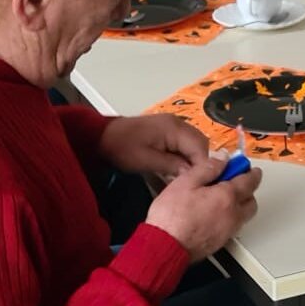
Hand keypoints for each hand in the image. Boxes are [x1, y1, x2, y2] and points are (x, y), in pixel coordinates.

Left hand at [98, 114, 213, 179]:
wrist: (102, 136)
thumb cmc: (123, 148)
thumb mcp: (147, 161)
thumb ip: (173, 166)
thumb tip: (193, 174)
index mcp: (174, 128)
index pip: (200, 147)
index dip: (202, 165)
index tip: (200, 182)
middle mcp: (178, 123)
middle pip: (200, 143)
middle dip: (199, 162)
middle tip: (194, 181)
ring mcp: (173, 124)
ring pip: (194, 142)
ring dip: (193, 158)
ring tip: (188, 176)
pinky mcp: (167, 129)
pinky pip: (184, 141)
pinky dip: (185, 153)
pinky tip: (179, 167)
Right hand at [144, 155, 260, 260]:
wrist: (166, 247)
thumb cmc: (172, 216)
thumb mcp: (186, 182)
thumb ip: (207, 168)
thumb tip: (222, 159)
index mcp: (227, 197)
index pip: (249, 181)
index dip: (249, 171)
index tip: (244, 165)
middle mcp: (233, 215)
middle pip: (251, 200)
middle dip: (247, 189)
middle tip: (235, 180)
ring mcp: (228, 231)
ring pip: (244, 215)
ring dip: (240, 204)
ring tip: (223, 197)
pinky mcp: (220, 242)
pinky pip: (234, 226)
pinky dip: (231, 217)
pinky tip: (215, 213)